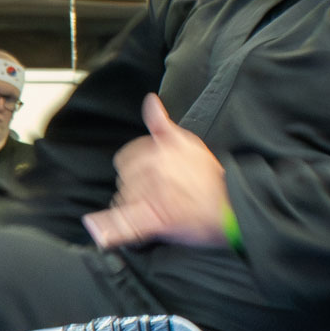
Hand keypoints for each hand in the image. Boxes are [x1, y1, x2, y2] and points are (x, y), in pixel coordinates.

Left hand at [85, 94, 230, 249]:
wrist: (233, 206)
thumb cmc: (211, 177)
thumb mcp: (188, 141)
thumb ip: (162, 123)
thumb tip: (149, 101)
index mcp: (159, 148)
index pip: (125, 158)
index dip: (133, 168)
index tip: (147, 176)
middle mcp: (153, 167)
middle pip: (123, 179)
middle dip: (133, 187)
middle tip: (156, 194)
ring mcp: (152, 193)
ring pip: (122, 200)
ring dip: (131, 206)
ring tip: (155, 209)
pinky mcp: (154, 219)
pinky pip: (124, 223)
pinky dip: (109, 229)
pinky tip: (96, 228)